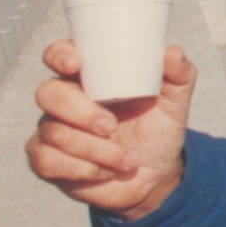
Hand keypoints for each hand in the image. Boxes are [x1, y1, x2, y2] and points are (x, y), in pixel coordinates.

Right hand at [24, 40, 196, 221]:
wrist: (155, 173)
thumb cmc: (158, 129)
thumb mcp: (174, 102)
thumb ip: (179, 74)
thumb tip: (171, 52)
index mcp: (90, 76)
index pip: (59, 54)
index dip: (59, 55)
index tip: (74, 64)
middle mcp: (65, 99)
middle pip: (48, 93)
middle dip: (80, 111)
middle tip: (111, 127)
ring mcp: (52, 129)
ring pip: (53, 132)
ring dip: (95, 149)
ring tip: (128, 159)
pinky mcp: (48, 160)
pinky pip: (46, 161)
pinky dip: (81, 169)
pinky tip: (105, 171)